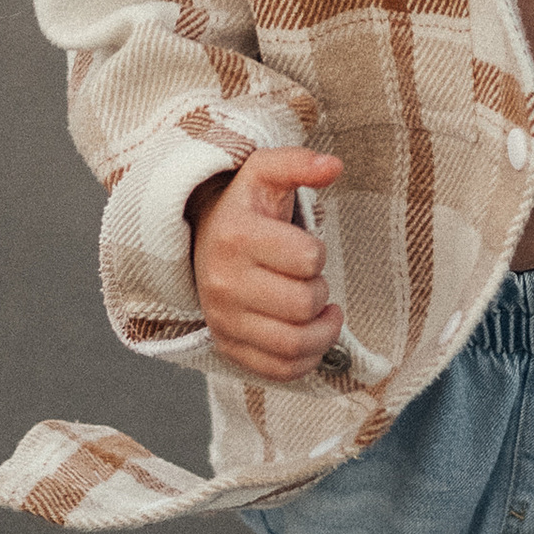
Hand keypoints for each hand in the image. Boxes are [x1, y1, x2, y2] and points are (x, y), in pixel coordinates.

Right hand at [189, 147, 344, 377]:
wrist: (200, 239)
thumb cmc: (245, 209)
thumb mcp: (264, 172)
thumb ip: (299, 162)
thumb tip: (334, 166)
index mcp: (237, 237)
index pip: (307, 258)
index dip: (318, 253)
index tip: (306, 250)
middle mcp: (224, 283)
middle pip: (303, 305)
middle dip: (320, 291)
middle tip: (310, 280)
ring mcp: (223, 320)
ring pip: (294, 345)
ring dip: (323, 332)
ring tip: (323, 312)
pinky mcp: (228, 347)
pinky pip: (278, 371)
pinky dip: (306, 361)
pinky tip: (310, 337)